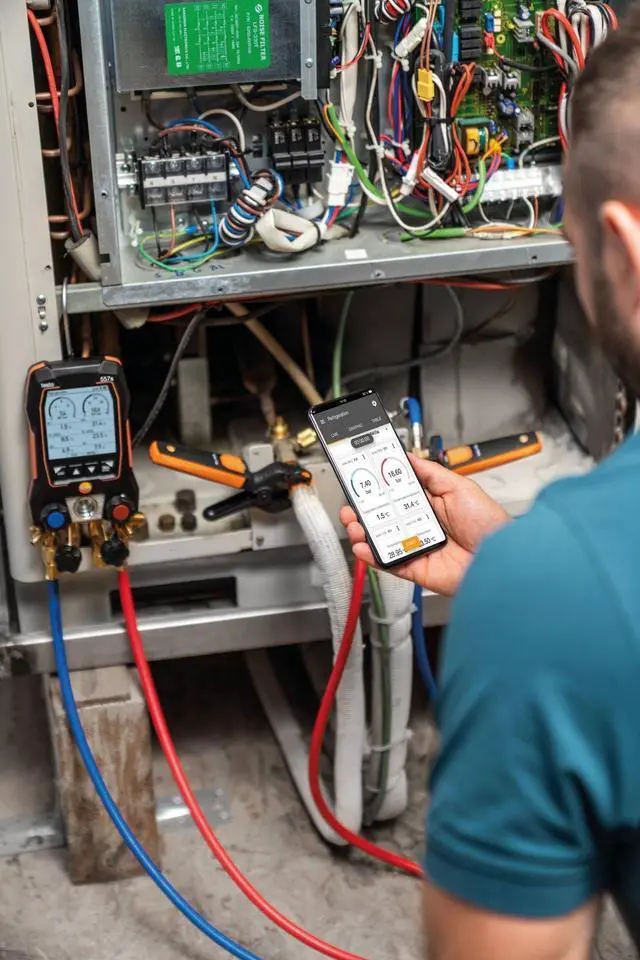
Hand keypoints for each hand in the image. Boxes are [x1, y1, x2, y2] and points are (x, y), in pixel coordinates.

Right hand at [340, 453, 509, 596]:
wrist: (501, 559)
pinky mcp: (415, 568)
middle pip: (383, 517)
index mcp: (430, 504)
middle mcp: (421, 525)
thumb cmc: (489, 524)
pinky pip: (389, 562)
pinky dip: (372, 556)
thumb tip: (408, 457)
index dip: (378, 488)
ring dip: (363, 532)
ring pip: (381, 540)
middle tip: (352, 505)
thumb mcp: (460, 487)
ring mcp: (416, 547)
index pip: (396, 494)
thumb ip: (431, 473)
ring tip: (354, 525)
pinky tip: (362, 546)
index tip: (362, 480)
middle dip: (363, 511)